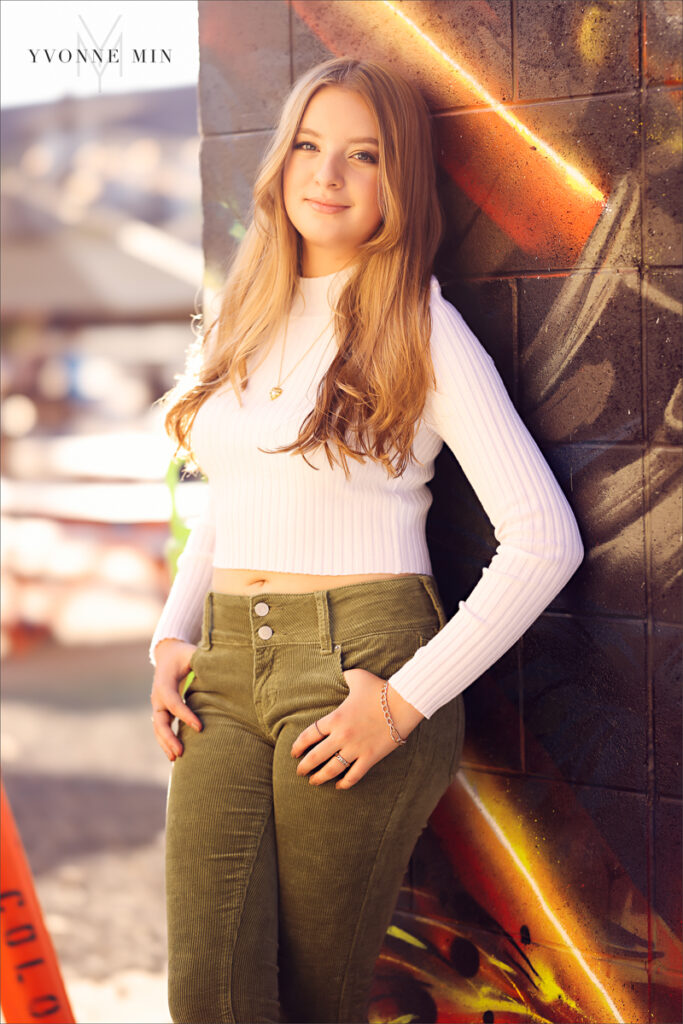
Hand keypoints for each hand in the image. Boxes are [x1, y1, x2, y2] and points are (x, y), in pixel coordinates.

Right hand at [150, 638, 202, 760]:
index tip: (200, 727)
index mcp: (164, 682)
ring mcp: (158, 705)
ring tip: (176, 759)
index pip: (173, 702)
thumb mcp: (192, 653)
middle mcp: (158, 696)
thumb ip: (202, 659)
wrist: (167, 655)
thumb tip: (220, 665)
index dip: (185, 715)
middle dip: (169, 738)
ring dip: (166, 744)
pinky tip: (174, 755)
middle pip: (160, 721)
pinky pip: (162, 729)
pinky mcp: (161, 711)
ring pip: (158, 729)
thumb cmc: (183, 655)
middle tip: (181, 752)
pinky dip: (166, 742)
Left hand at [290, 668, 423, 789]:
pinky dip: (345, 783)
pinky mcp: (370, 758)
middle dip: (304, 766)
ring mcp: (356, 748)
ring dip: (320, 777)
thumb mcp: (357, 677)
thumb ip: (344, 676)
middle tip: (299, 771)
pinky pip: (354, 775)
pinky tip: (339, 786)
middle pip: (316, 756)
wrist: (402, 703)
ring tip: (313, 781)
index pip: (309, 735)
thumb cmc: (379, 689)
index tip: (294, 752)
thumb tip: (339, 672)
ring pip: (332, 769)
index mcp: (335, 718)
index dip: (298, 746)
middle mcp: (342, 736)